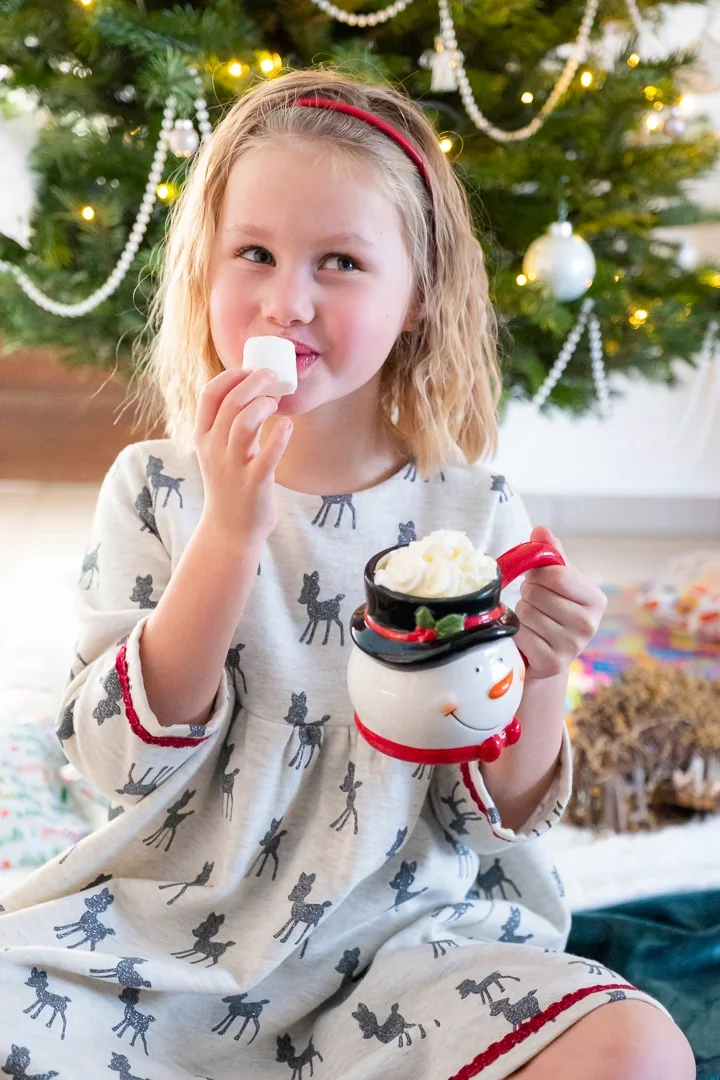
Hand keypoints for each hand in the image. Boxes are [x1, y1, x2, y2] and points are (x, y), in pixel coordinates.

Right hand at [194, 367, 292, 544]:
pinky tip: (288, 425)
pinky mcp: (254, 483)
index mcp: (203, 437)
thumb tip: (253, 390)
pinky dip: (280, 437)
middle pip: (230, 403)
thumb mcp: (219, 451)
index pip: (209, 394)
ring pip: (242, 424)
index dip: (230, 376)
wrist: (229, 529)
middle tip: (271, 376)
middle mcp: (214, 449)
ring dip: (262, 405)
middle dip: (252, 382)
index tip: (249, 369)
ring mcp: (233, 467)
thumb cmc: (229, 484)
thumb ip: (229, 423)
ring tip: (276, 402)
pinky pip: (267, 456)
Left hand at [514, 526, 606, 680]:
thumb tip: (541, 530)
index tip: (537, 578)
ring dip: (521, 613)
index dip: (538, 573)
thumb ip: (551, 553)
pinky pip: (521, 635)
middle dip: (528, 594)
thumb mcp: (557, 580)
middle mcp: (589, 624)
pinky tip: (528, 636)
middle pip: (537, 594)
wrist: (547, 654)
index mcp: (596, 599)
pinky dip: (517, 632)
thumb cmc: (552, 609)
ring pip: (526, 614)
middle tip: (534, 601)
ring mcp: (571, 646)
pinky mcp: (551, 663)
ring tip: (532, 619)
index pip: (557, 576)